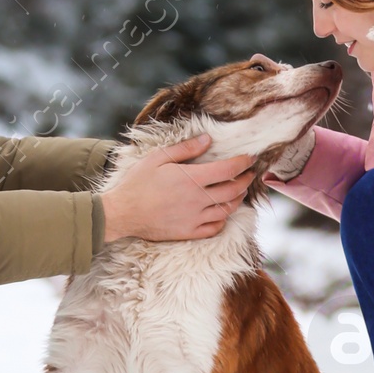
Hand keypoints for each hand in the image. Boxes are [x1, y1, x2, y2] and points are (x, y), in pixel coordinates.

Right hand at [101, 136, 252, 243]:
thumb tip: (208, 139)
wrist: (123, 213)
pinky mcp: (189, 233)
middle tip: (250, 173)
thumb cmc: (138, 182)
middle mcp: (198, 200)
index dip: (243, 162)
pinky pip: (215, 228)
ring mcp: (195, 219)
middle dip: (246, 180)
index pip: (228, 169)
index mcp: (192, 179)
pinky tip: (223, 212)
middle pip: (233, 191)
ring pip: (227, 210)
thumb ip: (186, 148)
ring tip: (240, 191)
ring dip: (238, 199)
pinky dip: (224, 219)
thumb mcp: (158, 158)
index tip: (250, 157)